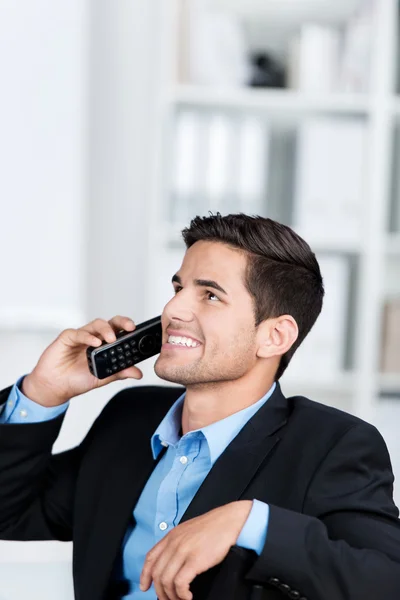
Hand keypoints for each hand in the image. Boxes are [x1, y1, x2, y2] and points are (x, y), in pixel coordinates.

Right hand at [22, 316, 142, 406]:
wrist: (55, 386)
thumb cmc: (76, 379)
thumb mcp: (102, 377)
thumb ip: (119, 373)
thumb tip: (138, 373)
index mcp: (104, 345)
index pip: (119, 331)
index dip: (128, 329)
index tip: (137, 332)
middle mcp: (94, 337)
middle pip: (110, 323)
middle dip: (122, 322)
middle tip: (130, 327)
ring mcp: (82, 336)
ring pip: (96, 324)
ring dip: (106, 330)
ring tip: (111, 339)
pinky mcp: (67, 337)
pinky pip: (79, 333)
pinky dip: (88, 336)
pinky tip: (94, 342)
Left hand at [140, 500, 252, 599]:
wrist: (229, 520)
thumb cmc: (213, 527)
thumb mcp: (189, 531)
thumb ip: (178, 543)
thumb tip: (173, 563)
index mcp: (172, 536)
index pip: (151, 557)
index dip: (145, 574)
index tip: (145, 586)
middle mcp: (174, 543)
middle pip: (157, 573)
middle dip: (160, 592)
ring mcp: (184, 551)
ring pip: (166, 581)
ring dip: (171, 596)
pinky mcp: (195, 560)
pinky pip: (180, 582)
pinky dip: (182, 594)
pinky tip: (188, 596)